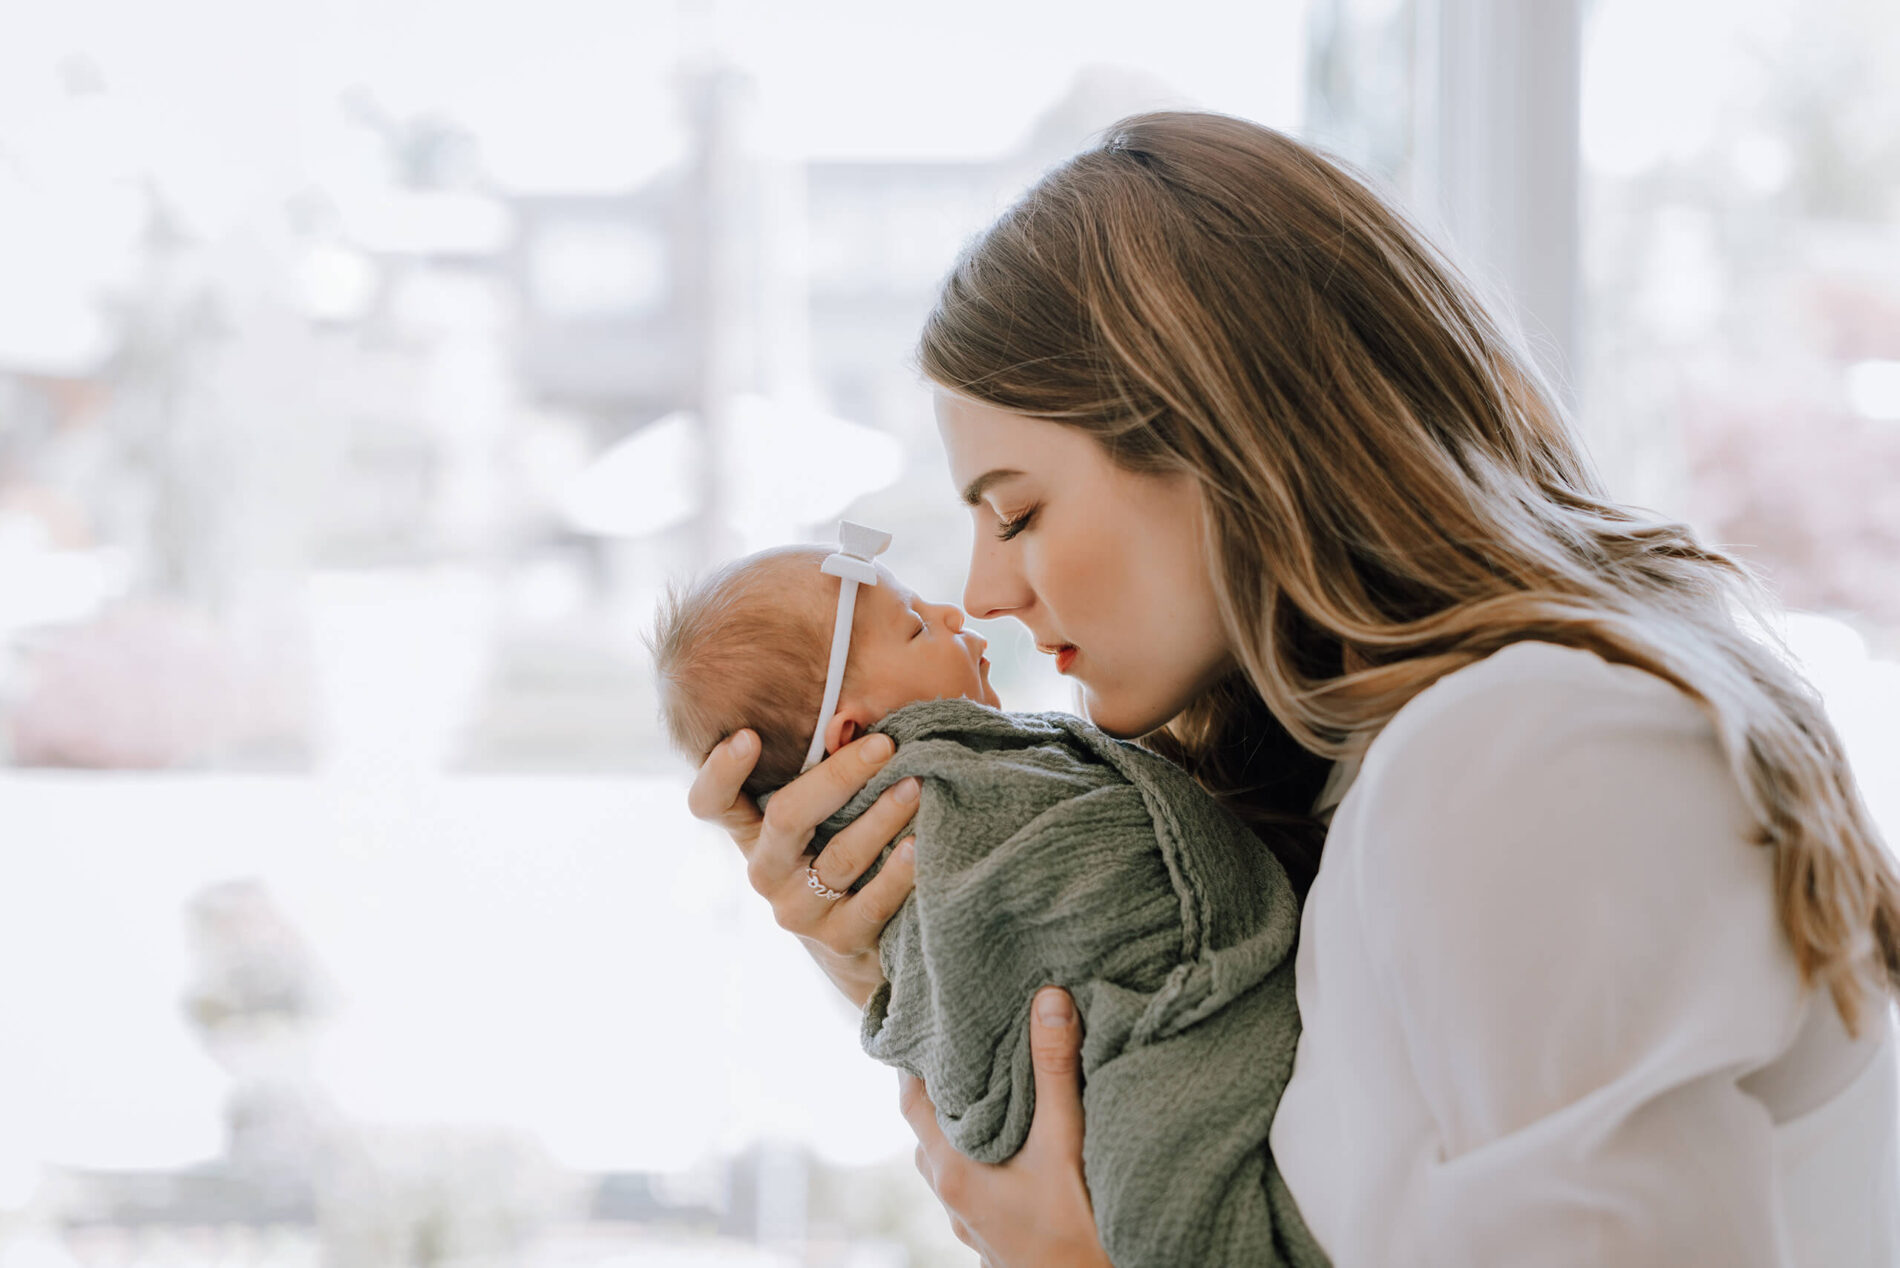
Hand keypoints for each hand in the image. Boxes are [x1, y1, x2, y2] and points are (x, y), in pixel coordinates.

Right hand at [687, 728, 919, 1009]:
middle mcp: (766, 870)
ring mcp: (799, 910)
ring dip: (881, 817)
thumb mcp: (820, 813)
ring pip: (839, 857)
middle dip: (837, 776)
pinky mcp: (840, 940)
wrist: (861, 943)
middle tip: (884, 745)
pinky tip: (919, 845)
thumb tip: (859, 713)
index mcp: (753, 831)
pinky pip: (870, 903)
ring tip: (916, 785)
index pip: (711, 804)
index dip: (719, 772)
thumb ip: (823, 769)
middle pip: (786, 817)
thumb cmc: (842, 849)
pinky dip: (897, 873)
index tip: (748, 735)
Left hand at [902, 987, 1108, 1267]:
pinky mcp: (995, 1234)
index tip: (922, 1020)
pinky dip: (985, 1151)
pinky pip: (976, 1181)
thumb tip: (1048, 999)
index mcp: (953, 1170)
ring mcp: (972, 1221)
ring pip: (953, 1156)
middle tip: (963, 1040)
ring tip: (990, 1082)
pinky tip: (1016, 1140)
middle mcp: (951, 1198)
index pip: (912, 1100)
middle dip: (943, 1084)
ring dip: (965, 1121)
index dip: (912, 1059)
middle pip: (930, 1126)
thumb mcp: (1066, 1144)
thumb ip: (1055, 1071)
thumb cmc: (1077, 1231)